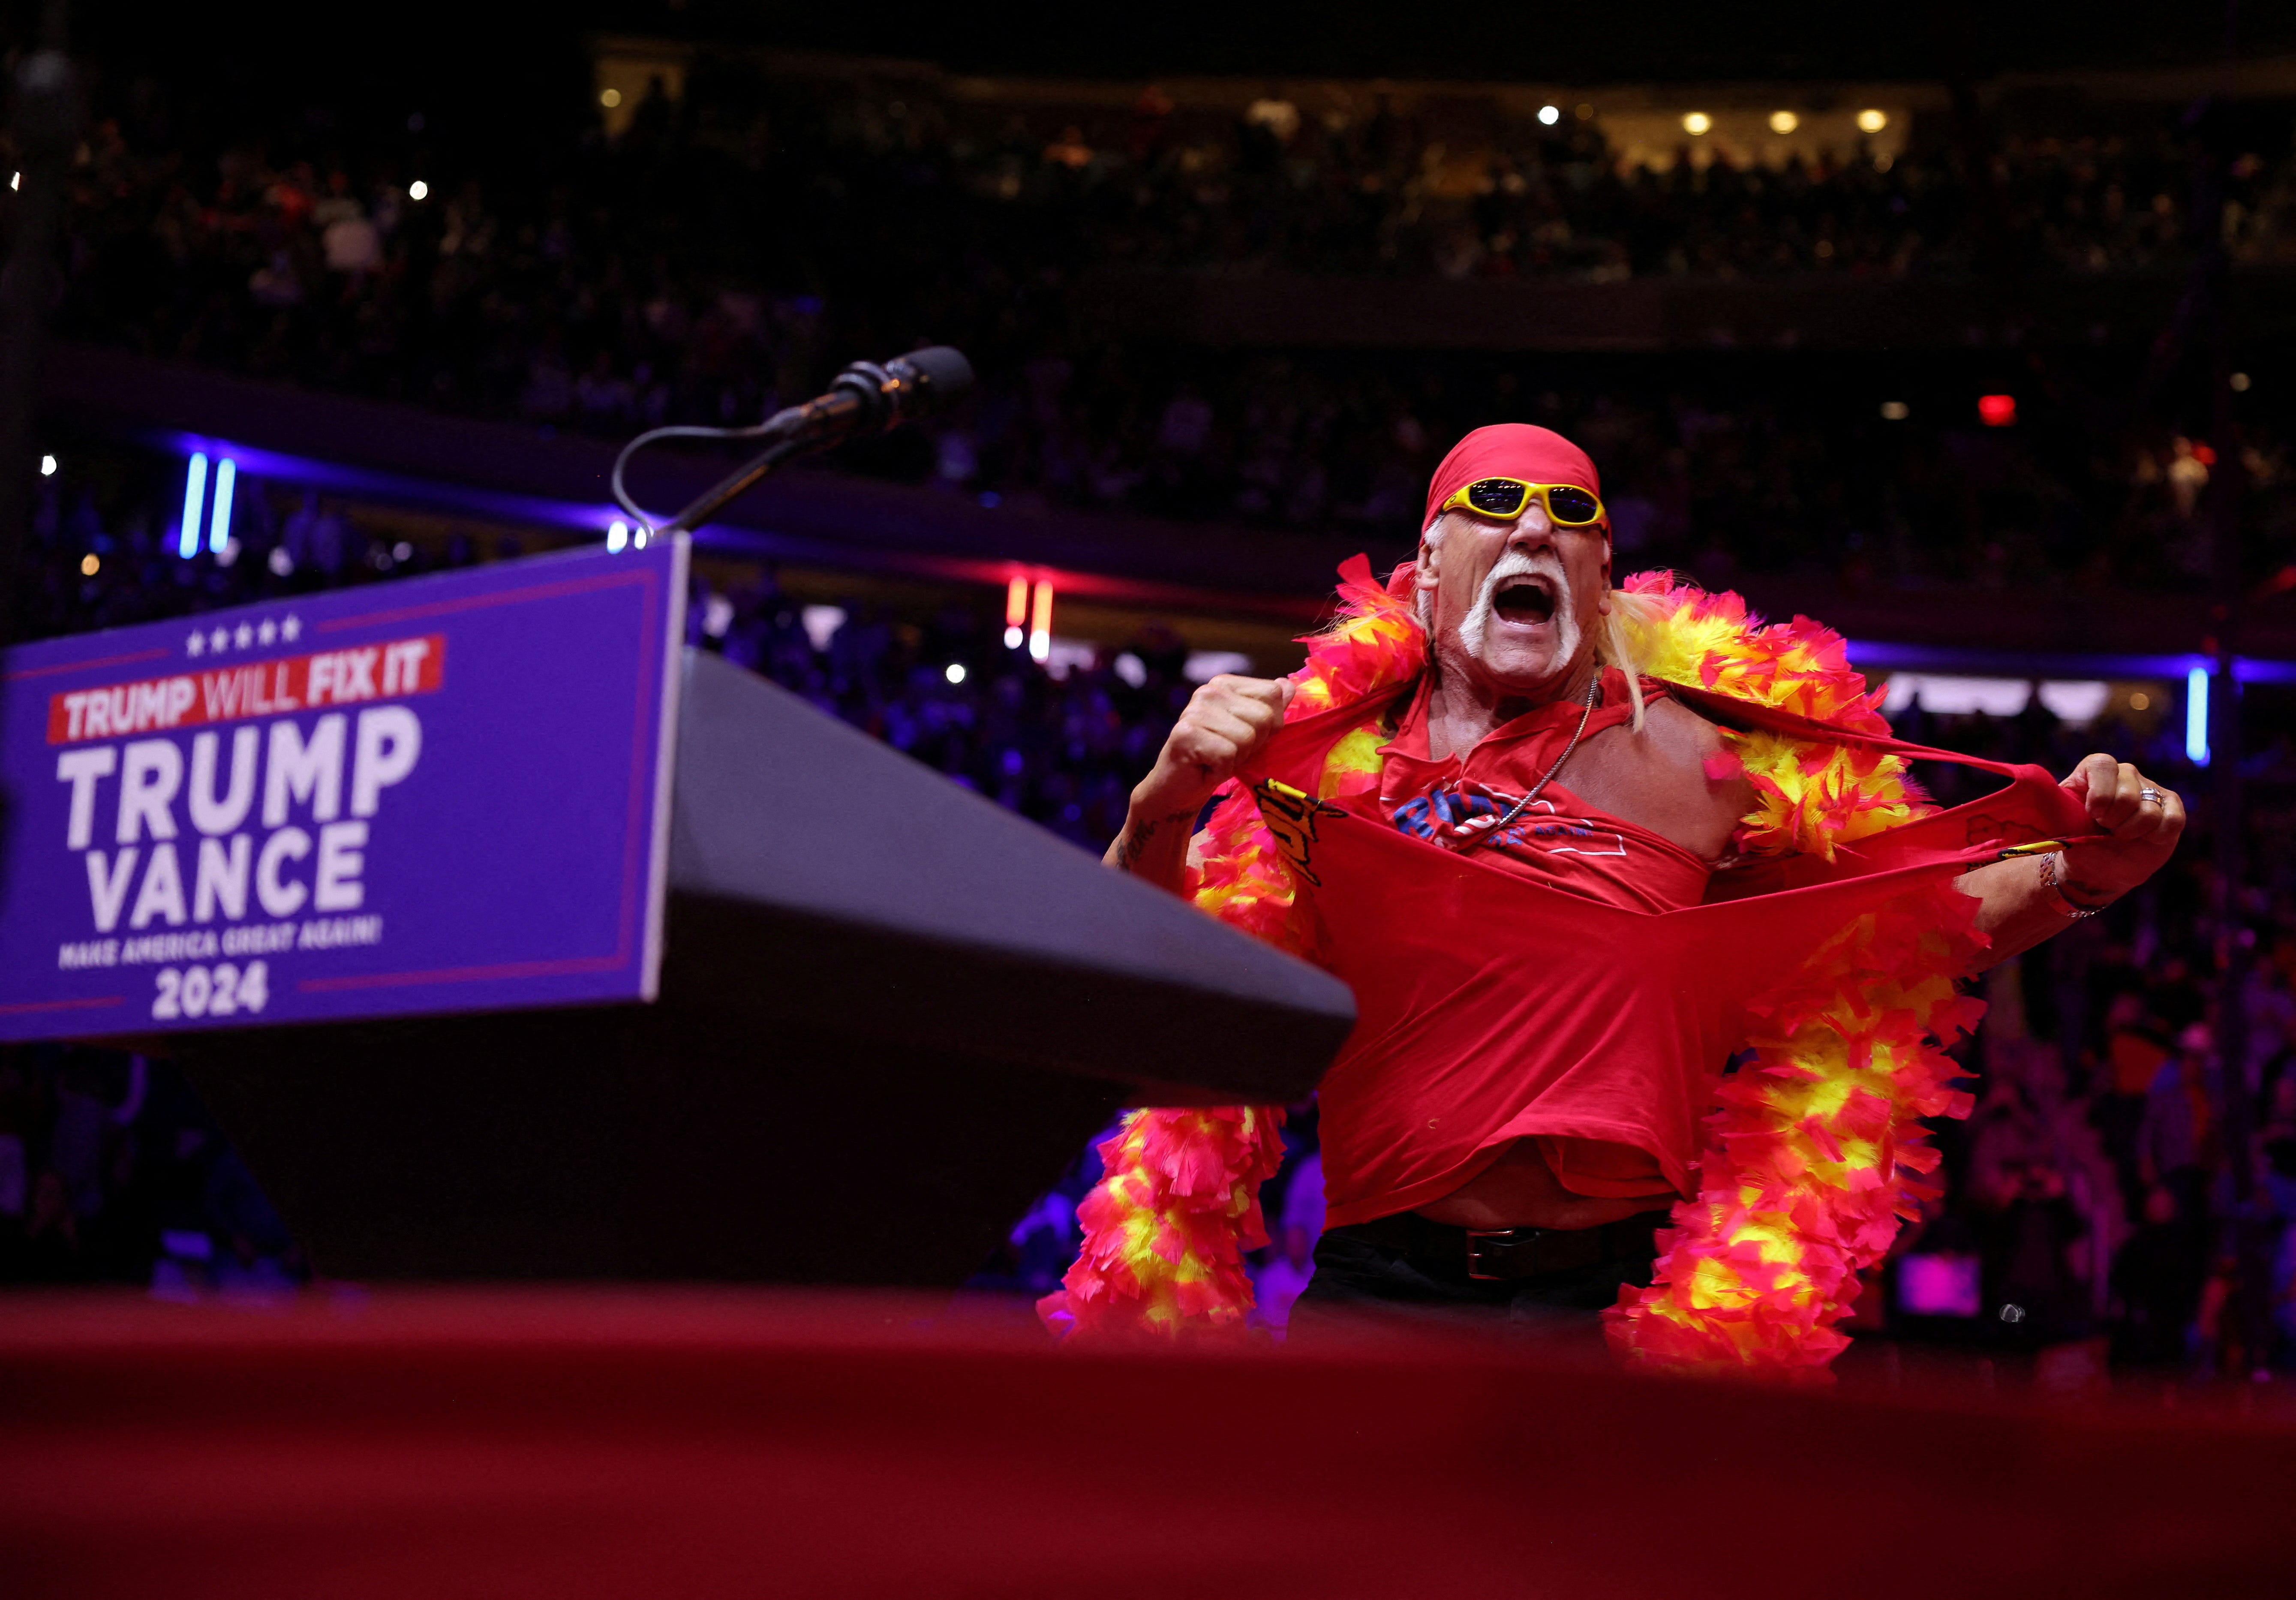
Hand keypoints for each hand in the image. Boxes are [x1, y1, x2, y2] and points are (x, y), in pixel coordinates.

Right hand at [1130, 673, 1296, 821]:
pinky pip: (1227, 754)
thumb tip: (1288, 685)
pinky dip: (1222, 770)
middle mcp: (1208, 690)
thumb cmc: (1217, 758)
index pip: (1273, 693)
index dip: (1270, 724)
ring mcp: (1194, 710)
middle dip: (1254, 744)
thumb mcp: (1251, 731)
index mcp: (1225, 683)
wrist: (1180, 788)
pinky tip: (1206, 768)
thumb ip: (1269, 708)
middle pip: (1264, 716)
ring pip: (1247, 737)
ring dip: (1237, 758)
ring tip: (1217, 759)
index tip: (1244, 737)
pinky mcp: (1185, 734)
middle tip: (1229, 751)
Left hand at [2058, 754, 2184, 903]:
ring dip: (2131, 831)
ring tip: (2121, 835)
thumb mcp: (2059, 823)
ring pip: (2149, 809)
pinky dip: (2155, 835)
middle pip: (2127, 791)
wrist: (2097, 867)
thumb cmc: (2077, 840)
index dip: (2099, 793)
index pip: (2102, 764)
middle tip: (2105, 829)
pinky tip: (2143, 839)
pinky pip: (2172, 819)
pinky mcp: (2171, 806)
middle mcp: (2125, 774)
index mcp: (2094, 771)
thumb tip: (2023, 784)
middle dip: (2113, 820)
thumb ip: (2049, 805)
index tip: (2092, 814)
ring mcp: (2150, 789)